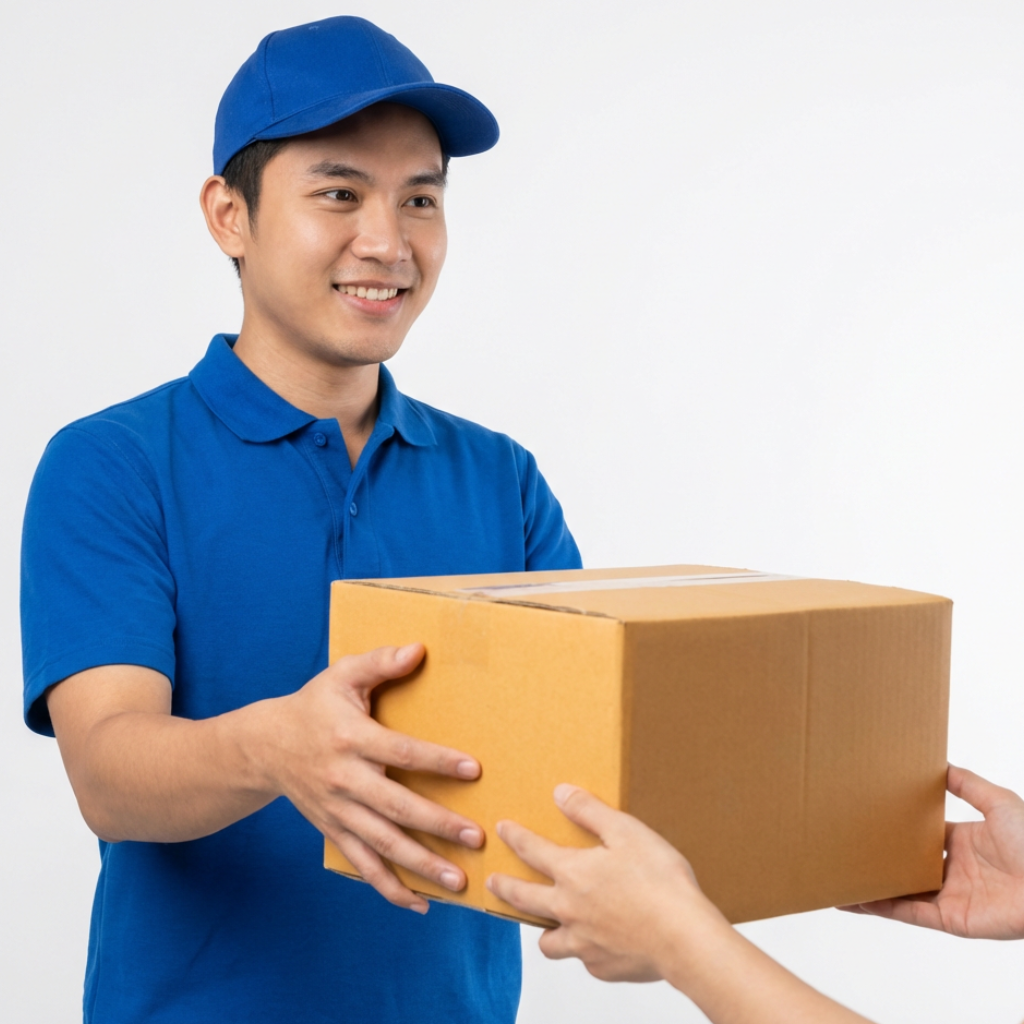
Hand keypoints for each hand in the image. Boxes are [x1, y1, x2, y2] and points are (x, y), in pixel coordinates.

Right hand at [263, 643, 482, 913]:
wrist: (264, 746)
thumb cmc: (314, 705)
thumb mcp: (343, 674)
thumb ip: (381, 661)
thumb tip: (419, 649)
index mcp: (350, 738)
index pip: (399, 752)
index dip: (436, 761)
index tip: (473, 769)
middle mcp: (344, 779)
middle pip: (394, 808)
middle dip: (436, 825)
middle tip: (475, 837)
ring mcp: (338, 810)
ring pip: (381, 844)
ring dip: (419, 865)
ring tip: (457, 881)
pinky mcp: (334, 831)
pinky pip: (362, 864)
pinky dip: (389, 887)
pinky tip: (421, 904)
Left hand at [486, 784, 725, 981]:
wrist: (684, 938)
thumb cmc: (659, 881)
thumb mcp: (626, 831)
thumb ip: (590, 811)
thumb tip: (560, 793)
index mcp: (573, 874)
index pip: (533, 850)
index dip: (515, 837)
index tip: (502, 829)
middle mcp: (569, 910)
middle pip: (524, 899)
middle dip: (505, 887)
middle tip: (492, 880)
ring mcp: (583, 943)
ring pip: (549, 942)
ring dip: (543, 930)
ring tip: (544, 924)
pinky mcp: (602, 967)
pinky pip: (583, 959)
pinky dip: (585, 950)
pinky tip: (597, 944)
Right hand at [841, 764, 1023, 938]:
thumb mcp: (999, 802)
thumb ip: (967, 784)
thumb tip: (939, 764)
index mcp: (964, 842)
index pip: (921, 836)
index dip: (896, 829)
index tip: (867, 817)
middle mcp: (954, 870)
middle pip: (906, 864)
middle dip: (877, 858)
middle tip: (843, 846)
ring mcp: (951, 896)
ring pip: (900, 891)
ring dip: (870, 886)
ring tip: (837, 877)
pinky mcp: (951, 919)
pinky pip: (909, 912)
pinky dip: (880, 907)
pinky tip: (854, 899)